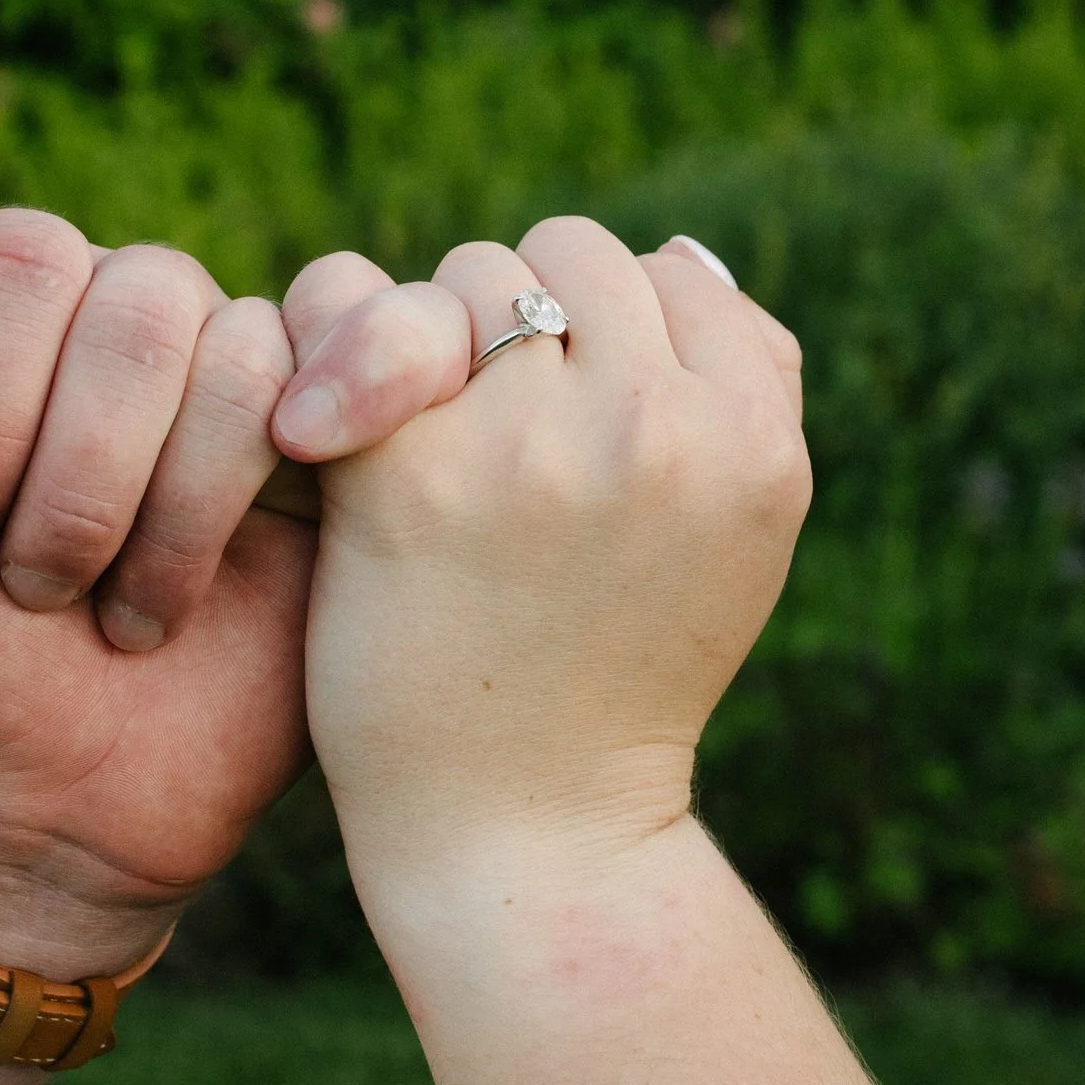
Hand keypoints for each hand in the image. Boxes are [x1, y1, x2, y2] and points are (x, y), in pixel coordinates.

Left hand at [0, 134, 316, 970]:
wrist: (55, 804)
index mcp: (6, 296)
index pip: (17, 254)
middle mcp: (129, 309)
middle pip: (134, 298)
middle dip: (68, 477)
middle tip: (29, 588)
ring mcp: (239, 372)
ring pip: (231, 354)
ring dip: (151, 518)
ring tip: (112, 612)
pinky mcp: (329, 449)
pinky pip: (318, 399)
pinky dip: (224, 520)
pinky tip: (184, 600)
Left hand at [288, 216, 810, 910]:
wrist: (530, 830)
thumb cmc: (620, 673)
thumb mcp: (740, 539)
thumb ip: (741, 391)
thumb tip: (675, 255)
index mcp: (755, 440)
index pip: (671, 274)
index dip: (610, 332)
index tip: (573, 412)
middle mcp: (657, 429)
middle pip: (567, 256)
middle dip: (521, 328)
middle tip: (493, 435)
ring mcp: (532, 447)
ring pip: (467, 278)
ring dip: (437, 340)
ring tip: (430, 443)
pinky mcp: (408, 474)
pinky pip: (352, 309)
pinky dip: (330, 350)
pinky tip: (328, 425)